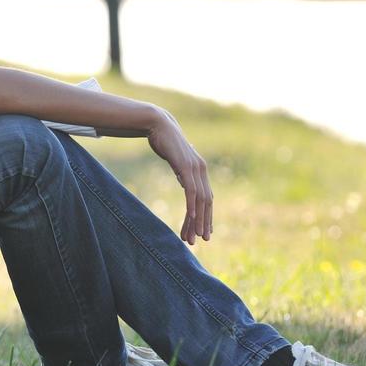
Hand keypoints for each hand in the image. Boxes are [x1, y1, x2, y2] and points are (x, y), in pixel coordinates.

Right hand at [144, 105, 212, 244]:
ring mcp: (195, 168)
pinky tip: (190, 216)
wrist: (158, 124)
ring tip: (194, 236)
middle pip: (206, 202)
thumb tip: (185, 183)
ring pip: (200, 199)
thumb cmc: (166, 143)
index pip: (206, 199)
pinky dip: (192, 204)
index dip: (206, 217)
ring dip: (197, 219)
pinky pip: (191, 189)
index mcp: (200, 170)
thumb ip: (184, 173)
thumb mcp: (177, 162)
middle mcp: (201, 170)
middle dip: (204, 223)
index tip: (203, 233)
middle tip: (201, 240)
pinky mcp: (185, 166)